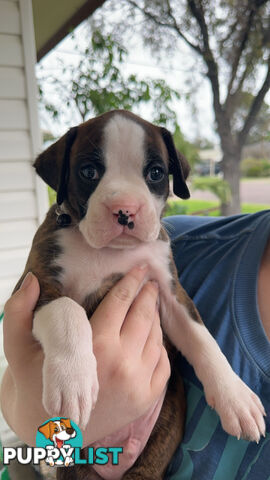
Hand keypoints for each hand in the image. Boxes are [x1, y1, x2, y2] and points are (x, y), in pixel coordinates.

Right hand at [1, 267, 169, 445]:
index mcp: (94, 347)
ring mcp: (138, 384)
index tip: (140, 268)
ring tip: (151, 304)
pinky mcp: (146, 400)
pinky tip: (154, 336)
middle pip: (144, 317)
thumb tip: (32, 279)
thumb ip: (18, 311)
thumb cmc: (34, 384)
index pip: (120, 302)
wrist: (48, 431)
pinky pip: (163, 364)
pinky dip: (161, 346)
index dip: (131, 281)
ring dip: (155, 318)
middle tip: (151, 282)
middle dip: (149, 295)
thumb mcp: (17, 348)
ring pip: (156, 339)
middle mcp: (122, 364)